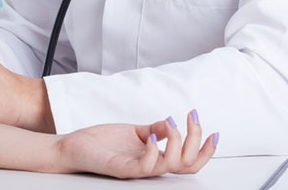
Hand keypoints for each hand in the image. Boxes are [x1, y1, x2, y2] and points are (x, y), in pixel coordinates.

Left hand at [54, 110, 217, 177]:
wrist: (73, 146)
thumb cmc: (102, 141)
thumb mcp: (135, 130)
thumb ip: (156, 128)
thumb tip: (172, 123)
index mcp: (156, 159)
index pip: (190, 162)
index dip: (206, 150)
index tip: (213, 130)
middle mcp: (151, 167)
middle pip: (188, 165)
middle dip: (197, 141)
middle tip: (192, 118)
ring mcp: (138, 170)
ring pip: (171, 166)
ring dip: (178, 142)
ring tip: (170, 123)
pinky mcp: (122, 169)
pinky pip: (145, 167)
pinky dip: (153, 150)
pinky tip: (150, 135)